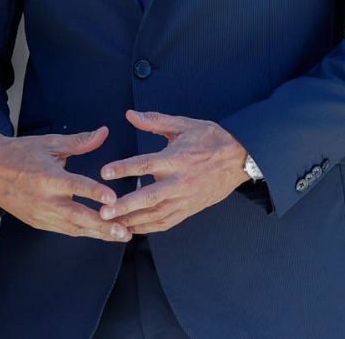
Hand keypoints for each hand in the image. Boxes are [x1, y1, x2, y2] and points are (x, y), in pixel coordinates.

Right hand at [0, 128, 128, 242]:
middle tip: (124, 230)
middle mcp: (44, 199)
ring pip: (73, 228)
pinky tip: (102, 233)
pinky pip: (65, 230)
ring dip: (98, 233)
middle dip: (102, 225)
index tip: (113, 198)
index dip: (94, 192)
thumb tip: (104, 132)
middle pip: (76, 216)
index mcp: (46, 177)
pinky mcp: (38, 222)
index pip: (74, 186)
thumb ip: (79, 142)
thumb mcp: (49, 144)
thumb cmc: (21, 154)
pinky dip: (84, 232)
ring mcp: (40, 214)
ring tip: (121, 235)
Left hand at [98, 110, 249, 234]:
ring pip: (156, 214)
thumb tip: (130, 115)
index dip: (124, 168)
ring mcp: (185, 198)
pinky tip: (132, 229)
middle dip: (125, 206)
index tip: (105, 172)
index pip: (146, 165)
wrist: (240, 159)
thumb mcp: (184, 125)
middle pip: (149, 197)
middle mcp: (179, 181)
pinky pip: (166, 222)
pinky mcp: (189, 209)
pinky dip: (148, 228)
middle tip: (104, 212)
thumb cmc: (212, 140)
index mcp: (177, 158)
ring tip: (110, 226)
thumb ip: (155, 121)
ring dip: (133, 221)